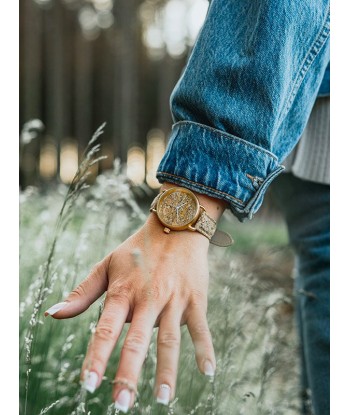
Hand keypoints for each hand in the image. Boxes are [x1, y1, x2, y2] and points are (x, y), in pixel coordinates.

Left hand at [44, 183, 226, 411]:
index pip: (106, 329)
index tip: (87, 385)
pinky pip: (201, 327)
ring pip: (169, 338)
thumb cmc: (138, 249)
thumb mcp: (107, 265)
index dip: (96, 357)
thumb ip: (82, 293)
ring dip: (166, 369)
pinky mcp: (195, 299)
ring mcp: (174, 299)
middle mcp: (148, 297)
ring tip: (162, 399)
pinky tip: (209, 373)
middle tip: (121, 403)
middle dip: (128, 373)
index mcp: (123, 291)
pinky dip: (205, 349)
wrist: (176, 226)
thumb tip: (51, 315)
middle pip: (137, 339)